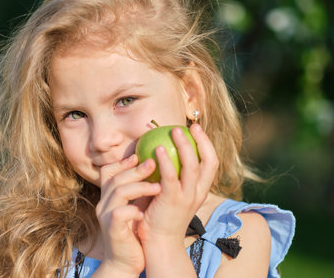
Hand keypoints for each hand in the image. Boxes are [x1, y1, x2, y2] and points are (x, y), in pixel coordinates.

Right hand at [95, 154, 160, 275]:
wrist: (125, 263)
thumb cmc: (134, 234)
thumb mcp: (135, 208)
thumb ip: (139, 192)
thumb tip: (155, 171)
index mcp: (109, 197)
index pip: (108, 172)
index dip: (122, 162)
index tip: (139, 156)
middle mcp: (104, 204)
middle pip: (115, 178)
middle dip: (135, 169)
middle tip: (153, 163)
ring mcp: (106, 217)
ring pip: (118, 192)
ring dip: (139, 187)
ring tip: (158, 187)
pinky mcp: (112, 230)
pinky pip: (119, 214)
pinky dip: (132, 210)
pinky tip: (144, 211)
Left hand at [137, 123, 218, 244]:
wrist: (159, 243)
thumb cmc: (161, 216)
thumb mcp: (173, 195)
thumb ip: (173, 177)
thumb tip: (163, 153)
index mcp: (200, 190)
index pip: (211, 163)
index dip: (206, 144)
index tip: (196, 129)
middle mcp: (198, 192)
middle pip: (208, 161)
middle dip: (201, 140)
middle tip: (189, 126)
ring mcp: (187, 197)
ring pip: (191, 166)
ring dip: (184, 145)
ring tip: (174, 131)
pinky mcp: (172, 201)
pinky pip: (170, 177)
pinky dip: (166, 161)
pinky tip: (157, 149)